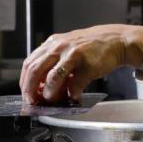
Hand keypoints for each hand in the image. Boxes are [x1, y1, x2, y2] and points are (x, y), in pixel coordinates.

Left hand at [20, 24, 142, 103]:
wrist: (117, 41)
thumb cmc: (93, 46)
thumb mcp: (68, 47)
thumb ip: (54, 62)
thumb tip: (42, 84)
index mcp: (52, 43)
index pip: (29, 63)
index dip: (25, 81)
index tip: (27, 94)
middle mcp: (60, 47)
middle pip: (35, 71)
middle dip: (32, 90)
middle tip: (35, 100)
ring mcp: (73, 55)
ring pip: (52, 78)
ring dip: (50, 93)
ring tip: (54, 100)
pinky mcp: (88, 65)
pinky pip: (75, 84)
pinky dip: (73, 94)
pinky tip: (75, 97)